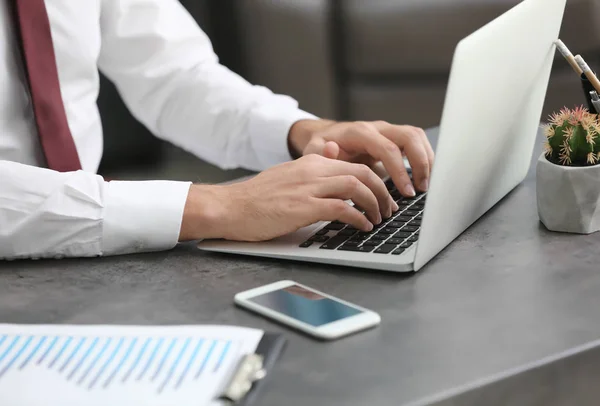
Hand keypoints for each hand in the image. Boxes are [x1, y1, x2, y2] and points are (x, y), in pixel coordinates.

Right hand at [179, 155, 397, 241]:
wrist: (230, 207)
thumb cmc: (258, 197)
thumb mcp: (289, 173)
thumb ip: (315, 164)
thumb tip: (336, 151)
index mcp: (311, 162)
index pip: (355, 165)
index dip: (376, 181)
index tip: (382, 197)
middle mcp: (312, 170)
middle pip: (362, 173)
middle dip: (382, 192)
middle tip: (388, 209)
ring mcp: (308, 187)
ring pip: (356, 186)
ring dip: (374, 204)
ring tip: (379, 219)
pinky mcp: (303, 207)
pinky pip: (342, 209)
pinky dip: (358, 218)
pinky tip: (362, 226)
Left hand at [288, 120, 434, 196]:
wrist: (324, 137)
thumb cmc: (321, 146)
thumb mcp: (314, 151)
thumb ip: (321, 153)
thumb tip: (331, 150)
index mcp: (359, 132)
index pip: (387, 148)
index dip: (399, 170)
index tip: (406, 191)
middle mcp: (376, 128)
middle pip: (409, 136)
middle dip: (420, 163)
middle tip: (421, 188)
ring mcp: (387, 131)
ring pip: (416, 137)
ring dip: (426, 160)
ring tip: (424, 185)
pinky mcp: (393, 138)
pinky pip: (415, 142)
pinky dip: (424, 158)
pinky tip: (423, 177)